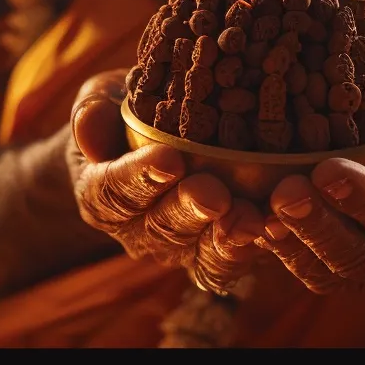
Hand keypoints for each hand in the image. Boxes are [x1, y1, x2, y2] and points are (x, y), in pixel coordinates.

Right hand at [67, 69, 265, 294]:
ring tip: (250, 219)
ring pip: (199, 255)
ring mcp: (177, 248)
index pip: (112, 191)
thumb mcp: (101, 100)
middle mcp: (136, 230)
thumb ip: (94, 111)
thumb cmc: (123, 113)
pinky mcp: (213, 254)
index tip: (168, 158)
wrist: (144, 146)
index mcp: (100, 194)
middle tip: (214, 192)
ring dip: (225, 239)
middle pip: (160, 228)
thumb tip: (88, 124)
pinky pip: (231, 263)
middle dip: (188, 210)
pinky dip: (253, 250)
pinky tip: (276, 228)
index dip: (139, 177)